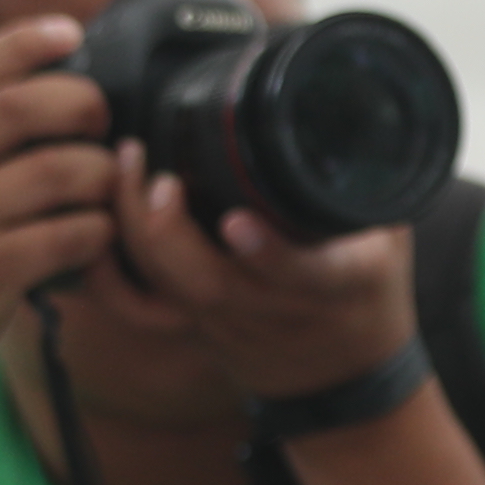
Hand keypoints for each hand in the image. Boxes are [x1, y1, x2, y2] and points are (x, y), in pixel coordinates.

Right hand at [0, 17, 124, 421]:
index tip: (69, 31)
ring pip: (60, 170)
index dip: (23, 43)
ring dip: (102, 176)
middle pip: (23, 106)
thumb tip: (23, 94)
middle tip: (104, 121)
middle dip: (82, 103)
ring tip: (104, 192)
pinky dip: (98, 234)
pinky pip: (71, 234)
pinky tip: (94, 243)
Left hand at [94, 146, 417, 407]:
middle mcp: (277, 309)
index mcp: (340, 284)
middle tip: (151, 166)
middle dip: (168, 227)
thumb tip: (348, 109)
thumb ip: (366, 182)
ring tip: (125, 166)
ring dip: (133, 230)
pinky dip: (103, 273)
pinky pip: (134, 309)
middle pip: (209, 283)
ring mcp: (227, 323)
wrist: (345, 375)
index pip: (306, 276)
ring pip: (165, 291)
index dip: (269, 253)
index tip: (238, 221)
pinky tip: (95, 222)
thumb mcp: (389, 234)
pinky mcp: (192, 329)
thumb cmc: (368, 291)